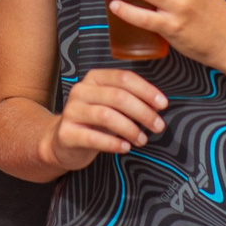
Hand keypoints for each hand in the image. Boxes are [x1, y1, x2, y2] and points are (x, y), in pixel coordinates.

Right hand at [41, 69, 167, 170]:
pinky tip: (125, 148)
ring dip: (130, 129)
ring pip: (106, 115)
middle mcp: (81, 91)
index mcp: (94, 78)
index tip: (163, 104)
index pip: (123, 78)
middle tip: (158, 126)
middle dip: (143, 112)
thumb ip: (129, 101)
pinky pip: (93, 137)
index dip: (146, 90)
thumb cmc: (93, 123)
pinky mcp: (66, 133)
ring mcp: (71, 111)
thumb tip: (158, 105)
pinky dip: (113, 144)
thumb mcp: (110, 106)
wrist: (62, 142)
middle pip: (117, 96)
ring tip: (142, 139)